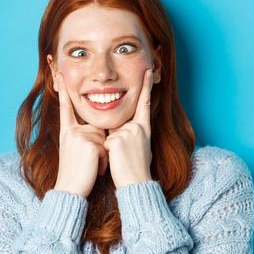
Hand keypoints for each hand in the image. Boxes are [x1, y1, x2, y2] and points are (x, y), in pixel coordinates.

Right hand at [54, 72, 107, 197]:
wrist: (71, 190)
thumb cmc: (78, 173)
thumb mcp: (78, 150)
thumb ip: (86, 136)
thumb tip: (101, 132)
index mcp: (68, 131)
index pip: (67, 107)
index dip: (64, 90)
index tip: (60, 73)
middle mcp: (72, 131)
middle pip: (98, 128)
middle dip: (100, 146)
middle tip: (89, 162)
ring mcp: (80, 137)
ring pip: (104, 138)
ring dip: (103, 155)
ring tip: (92, 166)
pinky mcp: (89, 144)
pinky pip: (106, 148)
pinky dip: (104, 161)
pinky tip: (95, 169)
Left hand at [104, 69, 153, 188]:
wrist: (136, 183)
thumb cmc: (136, 168)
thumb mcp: (139, 146)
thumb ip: (130, 133)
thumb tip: (120, 129)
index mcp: (144, 127)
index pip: (145, 103)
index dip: (146, 86)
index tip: (148, 71)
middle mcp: (138, 127)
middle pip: (119, 122)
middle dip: (116, 138)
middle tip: (125, 155)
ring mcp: (128, 132)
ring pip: (110, 133)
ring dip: (110, 147)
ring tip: (121, 160)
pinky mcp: (117, 139)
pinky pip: (105, 142)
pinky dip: (106, 152)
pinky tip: (116, 160)